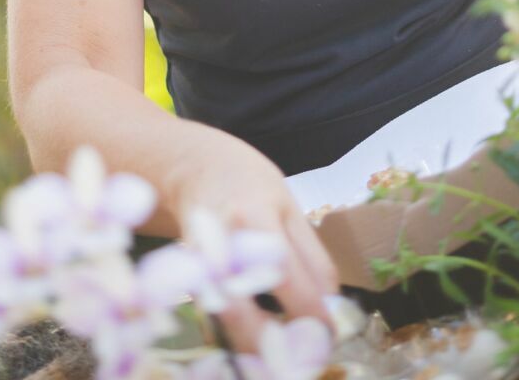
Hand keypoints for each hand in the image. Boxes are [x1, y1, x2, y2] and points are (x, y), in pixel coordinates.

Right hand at [167, 127, 340, 353]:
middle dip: (278, 343)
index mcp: (254, 218)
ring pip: (226, 321)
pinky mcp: (187, 278)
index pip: (286, 276)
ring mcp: (197, 263)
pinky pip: (215, 317)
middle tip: (306, 352)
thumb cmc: (249, 185)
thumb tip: (331, 305)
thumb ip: (311, 255)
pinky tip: (258, 340)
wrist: (195, 167)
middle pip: (244, 310)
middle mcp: (220, 242)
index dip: (311, 312)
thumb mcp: (289, 207)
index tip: (329, 332)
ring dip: (257, 346)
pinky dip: (238, 334)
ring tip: (285, 352)